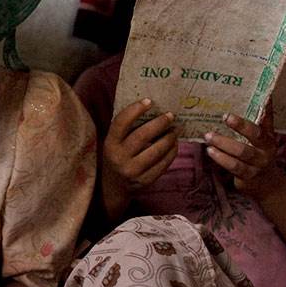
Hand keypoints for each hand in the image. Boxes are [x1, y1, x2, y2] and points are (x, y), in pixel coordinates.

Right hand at [100, 98, 177, 219]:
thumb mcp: (114, 142)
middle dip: (159, 123)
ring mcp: (132, 171)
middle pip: (142, 135)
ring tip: (175, 130)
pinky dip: (172, 152)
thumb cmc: (116, 156)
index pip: (121, 123)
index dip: (135, 110)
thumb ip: (126, 129)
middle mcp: (119, 157)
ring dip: (169, 138)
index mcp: (110, 144)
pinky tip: (174, 144)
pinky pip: (163, 164)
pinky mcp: (145, 180)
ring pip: (157, 150)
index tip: (149, 100)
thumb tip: (152, 109)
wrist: (112, 186)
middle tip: (170, 115)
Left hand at [204, 109, 285, 197]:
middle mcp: (265, 152)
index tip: (230, 114)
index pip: (261, 126)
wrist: (268, 185)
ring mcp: (257, 165)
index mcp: (268, 139)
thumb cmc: (262, 154)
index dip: (248, 120)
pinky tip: (210, 151)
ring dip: (223, 145)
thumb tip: (266, 96)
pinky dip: (221, 158)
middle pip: (252, 139)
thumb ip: (264, 119)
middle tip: (221, 120)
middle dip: (237, 129)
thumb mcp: (265, 138)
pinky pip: (234, 167)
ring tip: (208, 137)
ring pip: (241, 153)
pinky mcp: (247, 177)